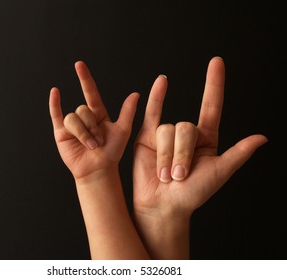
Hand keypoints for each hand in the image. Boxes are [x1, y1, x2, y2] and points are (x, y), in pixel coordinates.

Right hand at [49, 61, 139, 180]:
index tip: (79, 65)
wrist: (99, 169)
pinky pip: (56, 115)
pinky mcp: (61, 132)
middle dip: (92, 126)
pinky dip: (54, 104)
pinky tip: (55, 92)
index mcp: (98, 114)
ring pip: (73, 117)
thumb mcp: (123, 131)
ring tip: (90, 145)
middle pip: (83, 109)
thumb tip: (136, 94)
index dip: (85, 78)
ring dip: (83, 132)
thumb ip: (128, 112)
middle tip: (98, 142)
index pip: (90, 92)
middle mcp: (84, 117)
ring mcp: (72, 125)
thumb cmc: (112, 152)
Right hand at [132, 57, 266, 258]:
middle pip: (185, 126)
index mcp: (206, 139)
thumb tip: (262, 138)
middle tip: (179, 176)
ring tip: (166, 175)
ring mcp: (166, 134)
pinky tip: (161, 82)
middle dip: (182, 154)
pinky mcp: (147, 136)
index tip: (216, 62)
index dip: (214, 84)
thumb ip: (238, 153)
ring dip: (167, 156)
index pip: (211, 105)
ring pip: (167, 130)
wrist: (163, 205)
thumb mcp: (219, 173)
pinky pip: (151, 113)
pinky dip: (155, 97)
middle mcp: (186, 134)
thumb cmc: (192, 194)